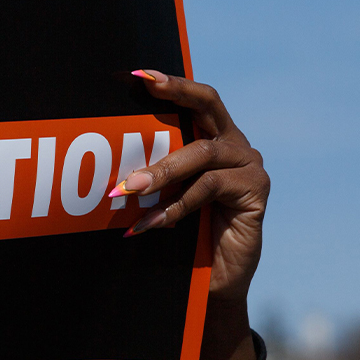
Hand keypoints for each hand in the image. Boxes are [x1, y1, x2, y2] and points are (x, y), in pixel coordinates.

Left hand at [113, 69, 269, 359]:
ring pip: (201, 154)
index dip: (172, 83)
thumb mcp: (164, 196)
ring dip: (159, 170)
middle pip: (207, 107)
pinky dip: (174, 207)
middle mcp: (235, 145)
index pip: (196, 99)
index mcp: (214, 137)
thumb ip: (151, 173)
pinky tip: (148, 224)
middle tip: (140, 93)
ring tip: (126, 190)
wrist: (213, 283)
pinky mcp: (255, 193)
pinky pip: (208, 190)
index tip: (138, 75)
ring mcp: (249, 167)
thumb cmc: (183, 236)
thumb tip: (104, 163)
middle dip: (173, 96)